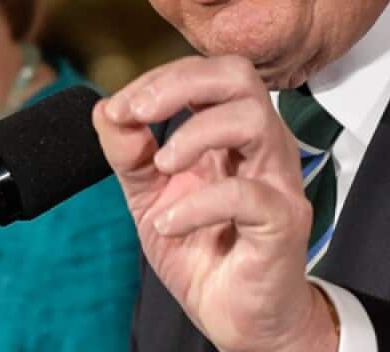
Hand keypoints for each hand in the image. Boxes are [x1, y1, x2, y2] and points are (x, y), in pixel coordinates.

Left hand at [94, 55, 338, 351]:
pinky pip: (245, 196)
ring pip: (252, 118)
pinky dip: (197, 205)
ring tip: (162, 166)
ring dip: (194, 133)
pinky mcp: (282, 222)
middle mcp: (261, 145)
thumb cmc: (204, 251)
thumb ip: (130, 154)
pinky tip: (169, 224)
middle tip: (139, 112)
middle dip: (180, 83)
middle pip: (238, 75)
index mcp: (232, 131)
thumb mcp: (150, 196)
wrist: (233, 316)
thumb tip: (107, 111)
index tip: (120, 109)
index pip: (207, 73)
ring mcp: (277, 180)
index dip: (160, 79)